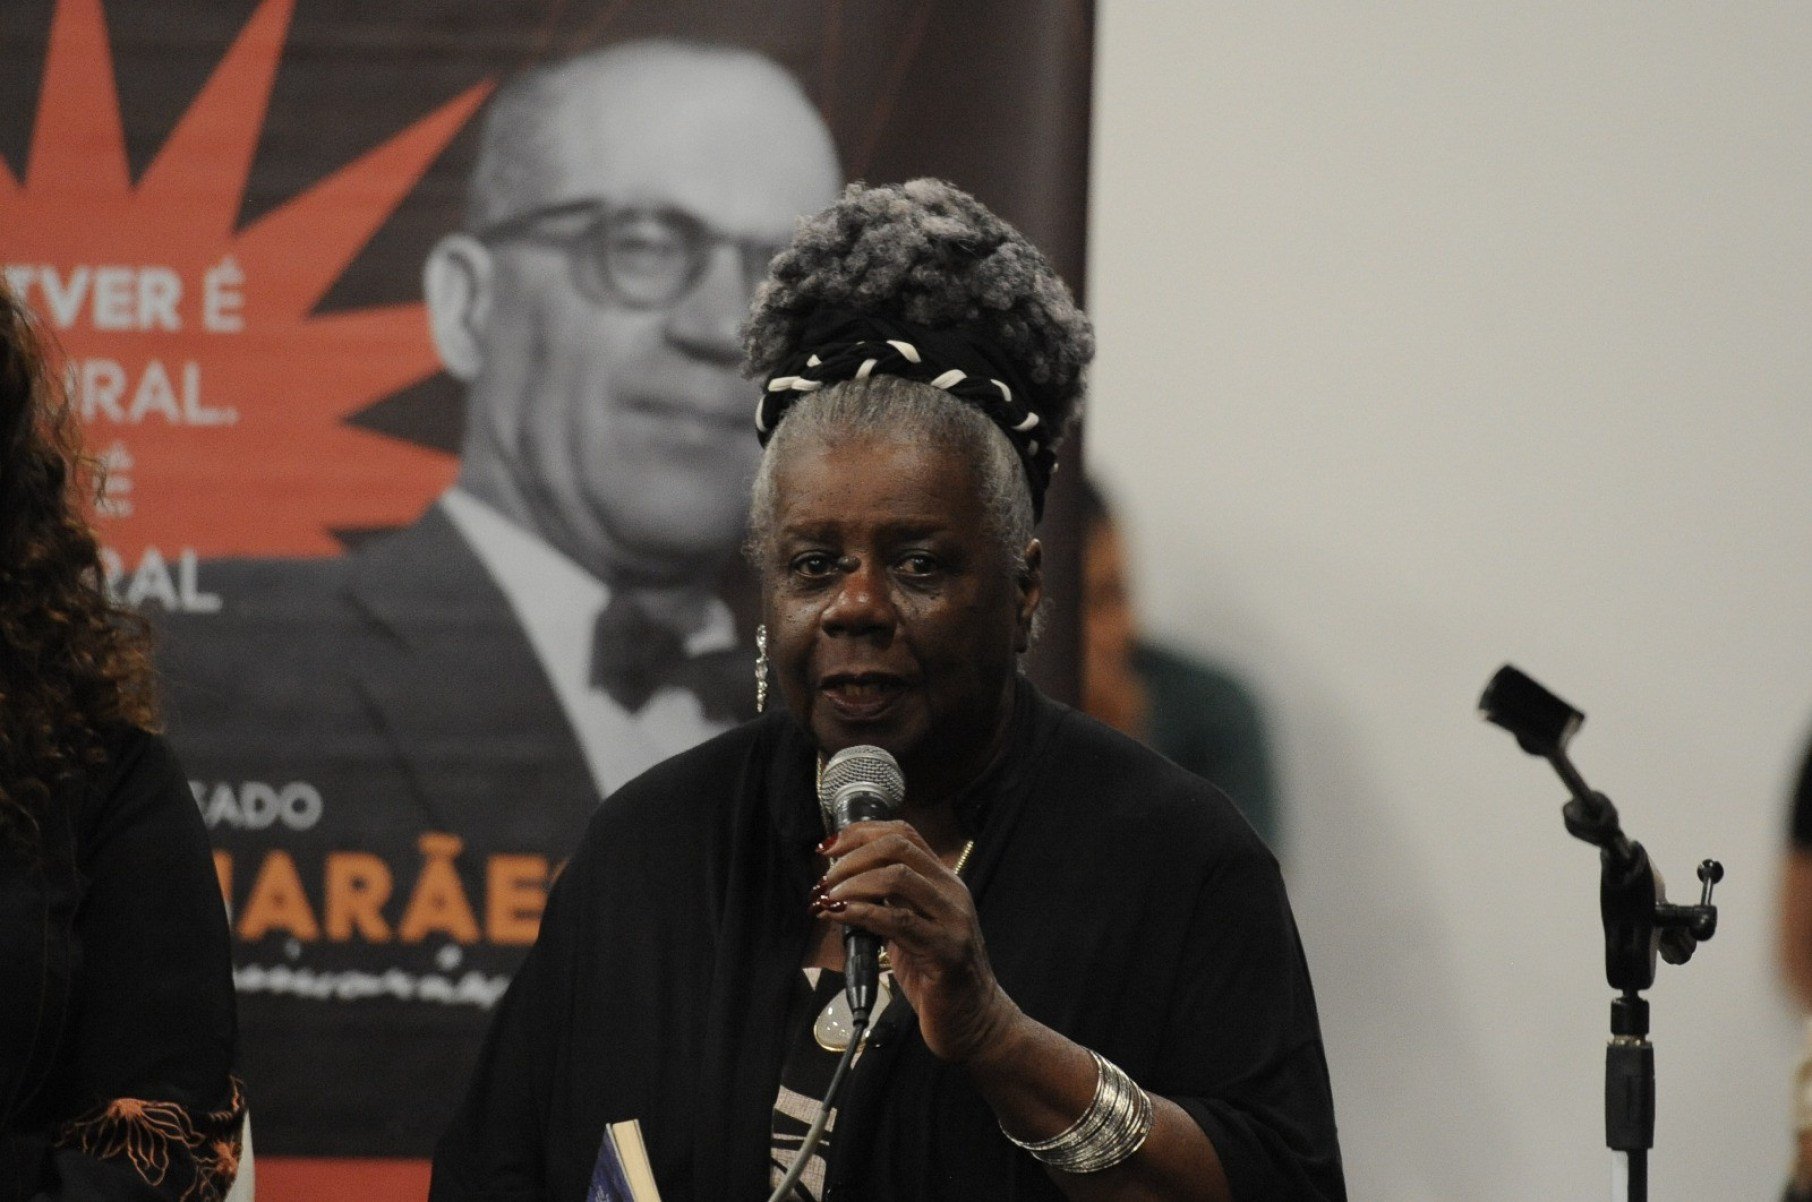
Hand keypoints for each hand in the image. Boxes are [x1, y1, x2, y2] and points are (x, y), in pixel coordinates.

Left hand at [814, 820, 1019, 1062]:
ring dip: (851, 884)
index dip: (860, 833)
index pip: (903, 834)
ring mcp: (952, 920)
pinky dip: (861, 913)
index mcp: (944, 882)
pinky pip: (898, 921)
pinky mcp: (946, 951)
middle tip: (824, 881)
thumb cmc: (938, 978)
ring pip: (897, 877)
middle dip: (851, 858)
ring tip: (827, 900)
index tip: (828, 847)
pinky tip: (840, 916)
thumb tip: (841, 887)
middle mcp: (952, 893)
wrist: (976, 1021)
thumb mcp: (912, 929)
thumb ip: (888, 904)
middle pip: (898, 847)